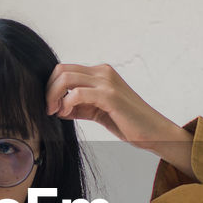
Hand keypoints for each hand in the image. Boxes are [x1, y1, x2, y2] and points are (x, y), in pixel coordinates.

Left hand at [45, 62, 196, 176]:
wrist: (154, 132)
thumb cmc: (128, 123)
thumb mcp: (98, 111)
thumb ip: (79, 106)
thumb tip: (57, 107)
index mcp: (101, 73)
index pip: (65, 69)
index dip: (51, 86)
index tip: (50, 106)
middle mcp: (103, 72)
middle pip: (61, 70)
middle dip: (48, 90)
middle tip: (49, 110)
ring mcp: (107, 82)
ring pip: (66, 78)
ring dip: (54, 96)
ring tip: (55, 112)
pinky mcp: (110, 96)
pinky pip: (78, 93)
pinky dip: (66, 103)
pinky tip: (66, 114)